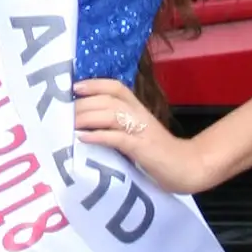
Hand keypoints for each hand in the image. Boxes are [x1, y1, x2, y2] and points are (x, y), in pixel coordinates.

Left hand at [70, 77, 203, 193]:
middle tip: (62, 113)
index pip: (116, 87)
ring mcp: (141, 131)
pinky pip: (118, 138)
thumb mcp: (139, 134)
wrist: (189, 167)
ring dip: (87, 117)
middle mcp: (139, 115)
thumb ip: (120, 127)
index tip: (75, 86)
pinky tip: (83, 139)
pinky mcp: (142, 148)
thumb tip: (89, 127)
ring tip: (69, 124)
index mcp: (139, 109)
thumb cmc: (160, 154)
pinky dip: (99, 136)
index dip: (95, 84)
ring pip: (111, 114)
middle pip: (107, 100)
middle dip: (83, 104)